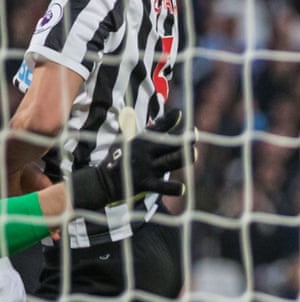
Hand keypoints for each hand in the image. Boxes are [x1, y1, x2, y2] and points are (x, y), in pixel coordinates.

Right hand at [71, 109, 190, 210]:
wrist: (103, 181)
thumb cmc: (119, 159)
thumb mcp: (127, 142)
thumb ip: (142, 131)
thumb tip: (148, 113)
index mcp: (141, 141)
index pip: (158, 128)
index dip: (169, 120)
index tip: (180, 114)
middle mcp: (145, 152)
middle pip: (169, 144)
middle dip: (183, 139)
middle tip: (194, 135)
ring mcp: (146, 168)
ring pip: (170, 161)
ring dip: (183, 157)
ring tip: (194, 153)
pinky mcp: (145, 183)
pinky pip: (161, 186)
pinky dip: (172, 188)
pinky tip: (182, 188)